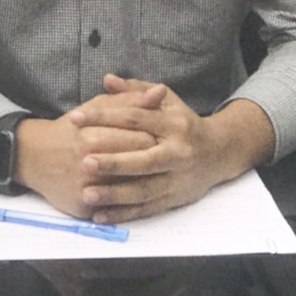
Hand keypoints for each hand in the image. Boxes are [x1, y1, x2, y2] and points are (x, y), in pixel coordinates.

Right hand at [13, 97, 159, 218]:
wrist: (34, 156)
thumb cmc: (72, 128)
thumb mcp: (97, 106)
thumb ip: (130, 100)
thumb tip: (160, 92)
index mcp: (96, 136)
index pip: (141, 138)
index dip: (159, 137)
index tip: (167, 136)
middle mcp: (91, 164)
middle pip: (138, 164)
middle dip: (155, 159)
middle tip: (167, 156)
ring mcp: (87, 188)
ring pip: (129, 191)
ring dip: (146, 184)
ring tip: (155, 176)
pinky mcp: (84, 208)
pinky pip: (113, 210)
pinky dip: (127, 206)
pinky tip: (141, 198)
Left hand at [70, 74, 275, 224]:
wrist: (219, 153)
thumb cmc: (184, 123)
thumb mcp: (166, 101)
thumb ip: (136, 90)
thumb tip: (107, 79)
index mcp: (174, 124)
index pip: (135, 118)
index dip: (104, 116)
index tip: (76, 118)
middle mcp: (178, 152)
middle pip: (142, 158)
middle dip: (113, 161)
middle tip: (83, 161)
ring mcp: (177, 179)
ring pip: (144, 189)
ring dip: (115, 194)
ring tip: (87, 194)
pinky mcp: (175, 199)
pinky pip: (146, 209)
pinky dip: (123, 214)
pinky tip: (100, 216)